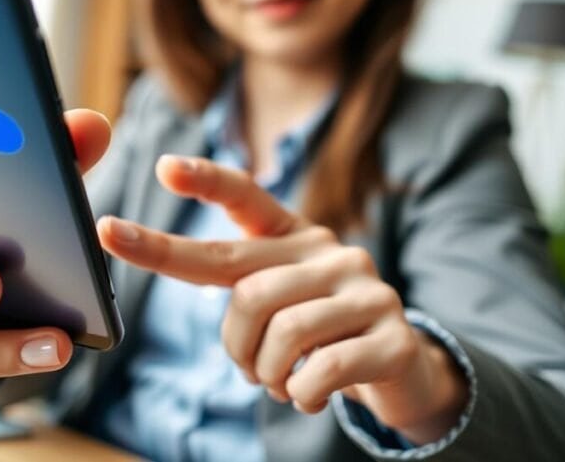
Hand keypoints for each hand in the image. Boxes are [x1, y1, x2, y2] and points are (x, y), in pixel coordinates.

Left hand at [96, 155, 467, 442]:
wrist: (400, 370)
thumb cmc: (320, 335)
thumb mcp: (279, 304)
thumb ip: (241, 289)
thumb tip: (191, 286)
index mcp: (294, 237)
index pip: (246, 197)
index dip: (206, 181)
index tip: (163, 166)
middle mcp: (333, 253)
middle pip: (250, 293)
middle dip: (236, 345)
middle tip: (249, 371)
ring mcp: (368, 292)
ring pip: (285, 334)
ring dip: (269, 376)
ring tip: (282, 384)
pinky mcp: (394, 338)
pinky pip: (324, 370)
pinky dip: (302, 395)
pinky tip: (310, 397)